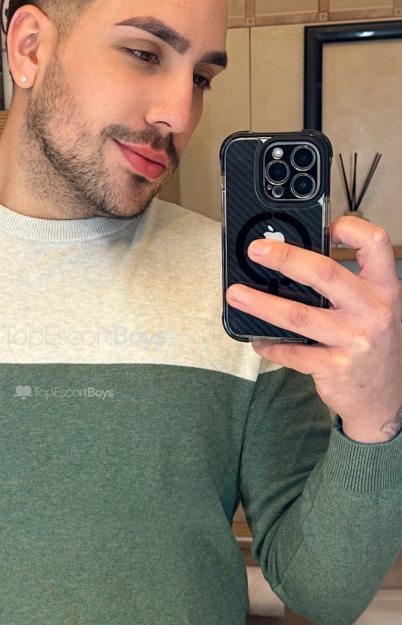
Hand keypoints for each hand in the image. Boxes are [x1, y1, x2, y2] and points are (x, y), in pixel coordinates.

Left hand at [225, 215, 401, 442]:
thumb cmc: (375, 349)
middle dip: (285, 257)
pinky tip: (257, 339)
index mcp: (384, 290)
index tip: (324, 224)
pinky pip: (292, 352)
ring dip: (261, 303)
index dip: (349, 227)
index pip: (375, 243)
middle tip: (257, 251)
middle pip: (325, 272)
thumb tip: (297, 263)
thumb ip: (350, 287)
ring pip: (298, 314)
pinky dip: (270, 344)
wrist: (387, 399)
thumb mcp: (376, 311)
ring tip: (237, 294)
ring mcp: (354, 340)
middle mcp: (373, 311)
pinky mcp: (334, 367)